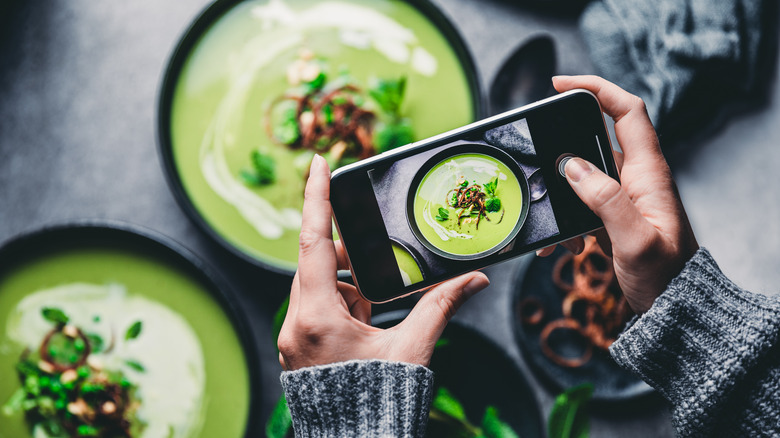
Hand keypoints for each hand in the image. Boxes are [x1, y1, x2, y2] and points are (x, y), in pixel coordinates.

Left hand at [277, 155, 489, 370]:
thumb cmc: (381, 401)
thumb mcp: (413, 349)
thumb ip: (441, 306)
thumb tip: (476, 280)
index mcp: (317, 319)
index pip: (313, 242)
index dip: (317, 198)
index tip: (319, 162)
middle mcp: (297, 324)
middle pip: (315, 262)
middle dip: (345, 250)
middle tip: (373, 245)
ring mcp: (296, 337)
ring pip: (316, 286)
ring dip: (346, 281)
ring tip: (375, 296)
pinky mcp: (302, 347)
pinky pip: (317, 307)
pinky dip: (342, 301)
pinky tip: (367, 313)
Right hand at [542, 75, 698, 313]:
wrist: (675, 310)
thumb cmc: (665, 277)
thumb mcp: (635, 240)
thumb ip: (605, 199)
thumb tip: (572, 166)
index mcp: (649, 173)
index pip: (627, 111)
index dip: (597, 88)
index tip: (561, 84)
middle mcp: (637, 179)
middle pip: (600, 137)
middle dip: (566, 141)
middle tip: (538, 149)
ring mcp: (625, 198)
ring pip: (585, 174)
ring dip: (560, 189)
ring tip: (545, 212)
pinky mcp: (614, 218)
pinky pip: (582, 204)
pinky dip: (564, 217)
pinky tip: (557, 243)